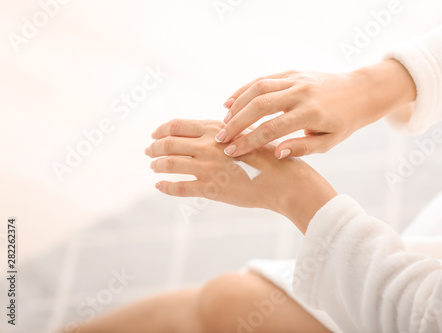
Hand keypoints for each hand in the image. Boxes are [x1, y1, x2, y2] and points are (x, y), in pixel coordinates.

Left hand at [145, 119, 336, 231]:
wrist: (284, 181)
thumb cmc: (270, 157)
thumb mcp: (247, 135)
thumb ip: (226, 132)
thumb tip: (210, 131)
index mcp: (216, 130)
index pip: (177, 125)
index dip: (162, 129)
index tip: (155, 134)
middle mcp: (208, 146)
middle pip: (168, 143)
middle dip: (154, 147)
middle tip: (149, 151)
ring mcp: (207, 168)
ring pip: (169, 164)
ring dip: (157, 164)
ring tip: (154, 166)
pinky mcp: (210, 189)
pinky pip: (179, 188)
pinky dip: (165, 187)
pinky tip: (159, 186)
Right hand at [216, 59, 415, 157]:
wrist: (360, 91)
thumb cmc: (344, 122)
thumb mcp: (329, 142)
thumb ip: (302, 148)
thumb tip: (276, 153)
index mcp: (311, 114)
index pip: (272, 129)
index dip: (249, 141)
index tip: (232, 152)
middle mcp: (301, 93)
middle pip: (260, 106)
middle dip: (237, 123)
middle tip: (221, 138)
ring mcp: (296, 79)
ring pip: (258, 88)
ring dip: (237, 104)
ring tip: (224, 121)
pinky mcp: (292, 72)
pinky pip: (264, 78)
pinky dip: (245, 89)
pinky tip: (231, 101)